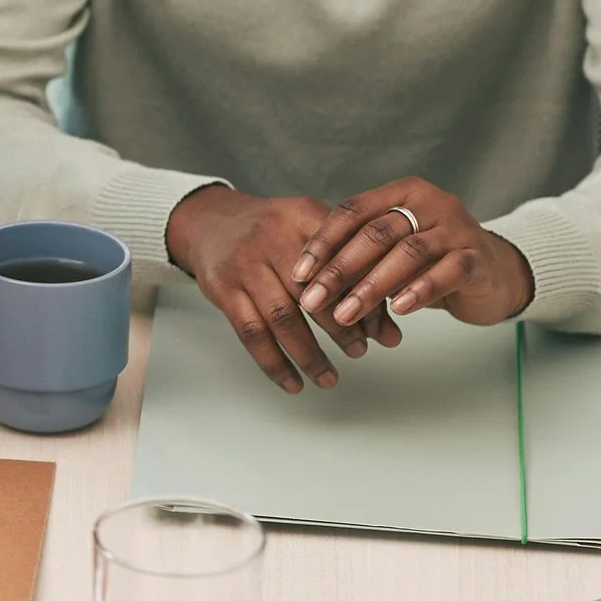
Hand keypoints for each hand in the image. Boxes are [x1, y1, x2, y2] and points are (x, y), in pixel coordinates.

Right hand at [165, 181, 397, 392]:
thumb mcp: (314, 233)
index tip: (378, 328)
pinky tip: (292, 382)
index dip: (364, 297)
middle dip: (341, 328)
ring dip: (309, 354)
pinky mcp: (223, 289)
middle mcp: (273, 238)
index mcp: (304, 217)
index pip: (342, 260)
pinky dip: (274, 363)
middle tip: (359, 352)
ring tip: (329, 378)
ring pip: (283, 319)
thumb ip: (353, 273)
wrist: (211, 223)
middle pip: (314, 291)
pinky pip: (251, 334)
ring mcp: (245, 265)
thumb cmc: (274, 232)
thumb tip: (389, 333)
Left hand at [291, 177, 534, 335]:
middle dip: (340, 269)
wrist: (494, 272)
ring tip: (345, 314)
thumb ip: (360, 257)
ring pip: (408, 253)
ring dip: (372, 287)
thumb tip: (309, 284)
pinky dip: (420, 290)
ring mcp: (457, 227)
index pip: (353, 211)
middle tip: (312, 300)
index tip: (298, 272)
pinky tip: (398, 310)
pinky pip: (447, 271)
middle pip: (377, 233)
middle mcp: (431, 202)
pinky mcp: (477, 256)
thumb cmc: (432, 261)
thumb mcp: (392, 251)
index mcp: (403, 193)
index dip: (323, 242)